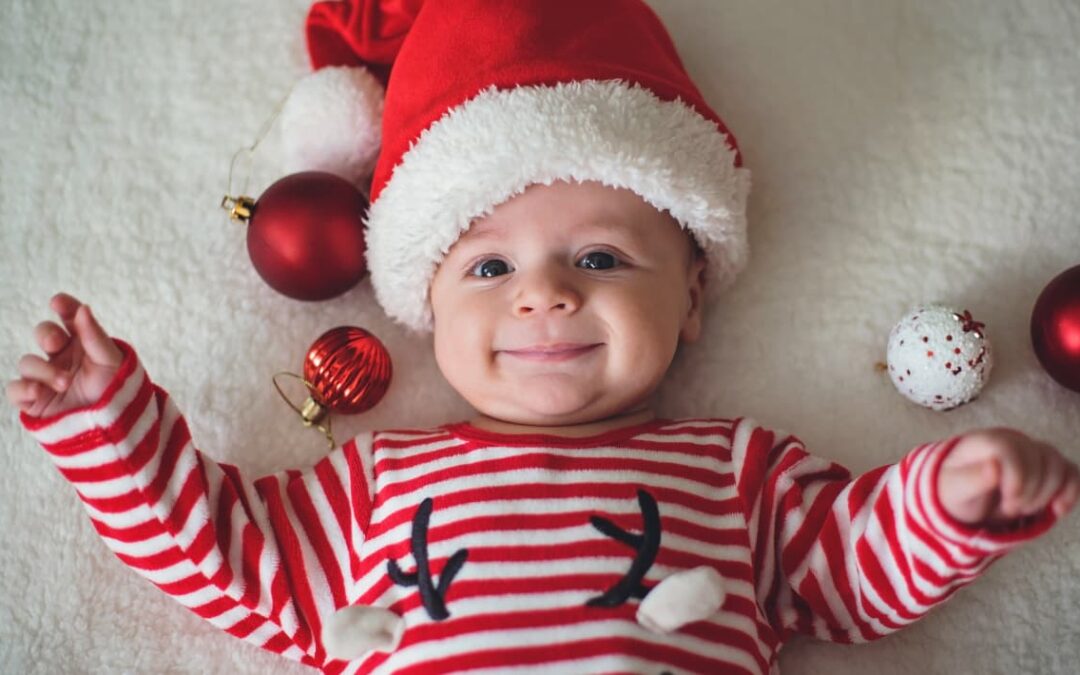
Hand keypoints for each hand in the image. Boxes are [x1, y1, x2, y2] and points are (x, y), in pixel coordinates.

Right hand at [6, 293, 122, 418]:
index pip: (69, 318)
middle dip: (46, 334)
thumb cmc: (117, 391)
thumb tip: (82, 308)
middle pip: (43, 334)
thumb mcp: (112, 362)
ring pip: (28, 362)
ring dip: (44, 370)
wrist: (114, 427)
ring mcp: (45, 378)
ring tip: (65, 383)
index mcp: (83, 343)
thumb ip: (95, 336)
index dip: (63, 307)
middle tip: (56, 342)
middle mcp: (61, 357)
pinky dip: (23, 388)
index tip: (58, 302)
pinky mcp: (34, 401)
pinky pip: (15, 389)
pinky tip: (38, 391)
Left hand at [937, 428, 1079, 526]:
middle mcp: (1013, 440)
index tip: (1006, 502)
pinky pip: (1072, 473)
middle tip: (1008, 509)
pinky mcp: (1049, 466)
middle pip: (1039, 459)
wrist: (966, 494)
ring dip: (1046, 495)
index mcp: (986, 440)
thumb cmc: (957, 490)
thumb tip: (994, 467)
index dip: (1016, 479)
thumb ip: (972, 479)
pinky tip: (1057, 510)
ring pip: (1058, 465)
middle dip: (1029, 493)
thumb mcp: (956, 489)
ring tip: (1024, 509)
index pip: (1010, 450)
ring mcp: (1033, 451)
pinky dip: (1070, 493)